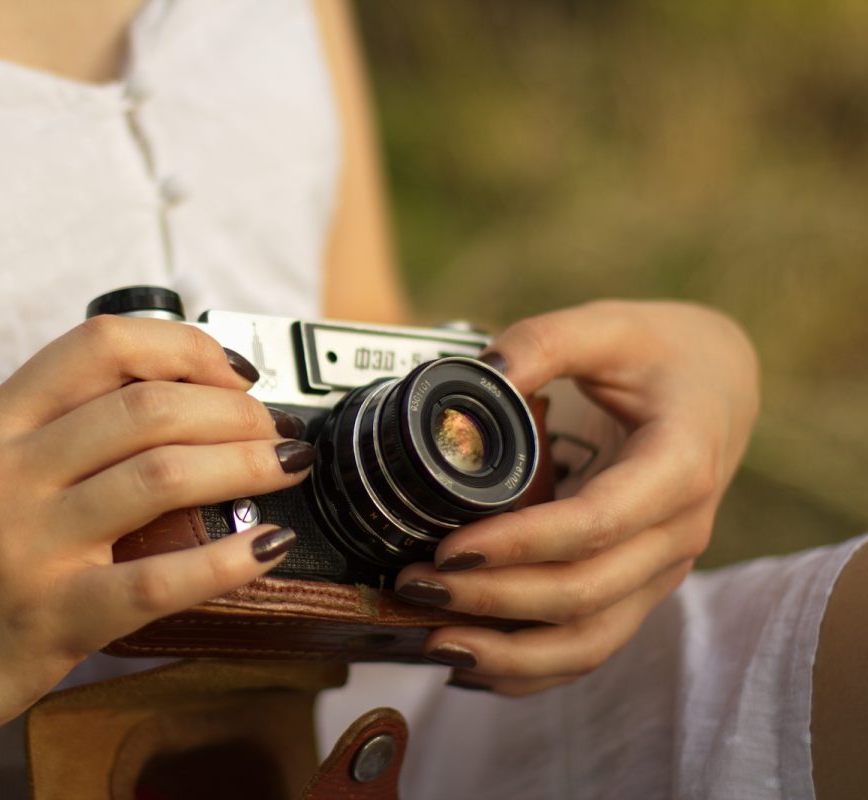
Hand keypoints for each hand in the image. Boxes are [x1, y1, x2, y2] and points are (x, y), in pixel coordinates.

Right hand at [0, 315, 312, 777]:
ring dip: (246, 465)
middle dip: (235, 410)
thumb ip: (53, 432)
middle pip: (148, 405)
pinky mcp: (48, 619)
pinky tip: (267, 548)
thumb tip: (171, 403)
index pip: (101, 344)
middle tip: (272, 429)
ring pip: (163, 475)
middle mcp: (2, 472)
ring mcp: (24, 545)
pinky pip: (158, 580)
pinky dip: (228, 559)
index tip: (233, 369)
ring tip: (284, 468)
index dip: (186, 345)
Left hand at [393, 300, 758, 695]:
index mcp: (678, 464)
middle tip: (414, 585)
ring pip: (590, 640)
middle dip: (493, 600)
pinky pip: (589, 647)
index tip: (450, 547)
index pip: (596, 523)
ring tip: (432, 640)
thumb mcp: (609, 326)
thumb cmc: (662, 354)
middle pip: (585, 593)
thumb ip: (544, 342)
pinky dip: (531, 669)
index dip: (520, 544)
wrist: (718, 387)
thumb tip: (478, 375)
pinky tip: (470, 666)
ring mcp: (660, 569)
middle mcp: (678, 532)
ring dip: (508, 653)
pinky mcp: (637, 588)